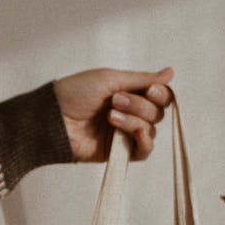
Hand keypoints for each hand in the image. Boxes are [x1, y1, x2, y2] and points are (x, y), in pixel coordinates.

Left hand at [53, 67, 173, 161]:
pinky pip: (144, 151)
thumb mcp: (110, 79)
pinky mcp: (118, 152)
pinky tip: (135, 133)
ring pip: (150, 129)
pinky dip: (144, 141)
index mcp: (128, 93)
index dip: (160, 94)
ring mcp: (124, 133)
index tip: (150, 90)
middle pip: (157, 112)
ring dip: (134, 120)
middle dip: (139, 106)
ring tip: (110, 116)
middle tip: (114, 101)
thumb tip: (171, 72)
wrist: (54, 118)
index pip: (159, 96)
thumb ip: (142, 79)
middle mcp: (130, 113)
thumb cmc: (76, 93)